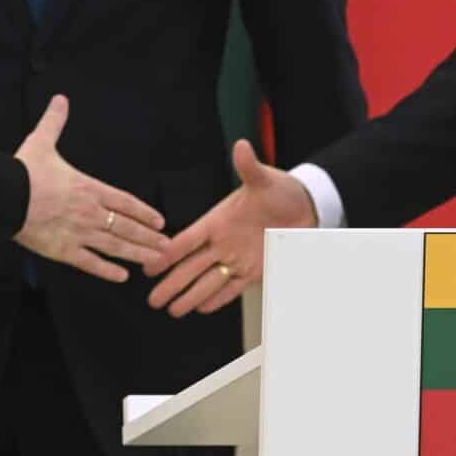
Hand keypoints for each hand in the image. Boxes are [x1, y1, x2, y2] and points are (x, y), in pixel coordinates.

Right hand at [14, 96, 167, 280]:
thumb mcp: (41, 141)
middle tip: (167, 247)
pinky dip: (107, 271)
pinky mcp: (63, 251)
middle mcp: (90, 212)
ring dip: (137, 254)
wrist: (4, 195)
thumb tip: (60, 99)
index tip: (160, 221)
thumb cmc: (24, 170)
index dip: (144, 212)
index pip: (125, 202)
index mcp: (89, 188)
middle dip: (148, 238)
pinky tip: (122, 276)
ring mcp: (78, 233)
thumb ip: (55, 122)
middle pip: (126, 227)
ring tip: (155, 261)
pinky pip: (90, 263)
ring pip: (115, 246)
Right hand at [144, 139, 314, 316]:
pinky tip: (202, 308)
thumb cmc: (281, 191)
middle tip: (153, 299)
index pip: (187, 240)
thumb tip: (241, 147)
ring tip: (172, 309)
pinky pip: (231, 288)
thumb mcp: (263, 180)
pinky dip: (217, 298)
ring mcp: (237, 258)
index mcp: (218, 220)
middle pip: (191, 267)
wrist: (306, 207)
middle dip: (171, 283)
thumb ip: (248, 167)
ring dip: (190, 296)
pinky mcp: (254, 271)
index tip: (149, 265)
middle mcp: (223, 242)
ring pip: (207, 281)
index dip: (167, 253)